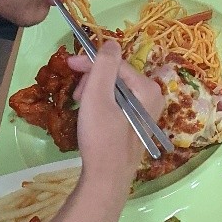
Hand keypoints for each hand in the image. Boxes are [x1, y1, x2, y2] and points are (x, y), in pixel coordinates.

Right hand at [70, 41, 162, 214]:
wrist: (106, 179)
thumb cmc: (101, 137)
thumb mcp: (98, 96)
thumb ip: (105, 65)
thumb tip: (111, 42)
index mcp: (147, 88)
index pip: (116, 63)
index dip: (91, 61)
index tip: (69, 63)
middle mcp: (152, 98)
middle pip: (116, 75)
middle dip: (92, 79)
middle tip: (75, 94)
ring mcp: (146, 113)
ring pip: (115, 89)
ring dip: (94, 92)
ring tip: (80, 105)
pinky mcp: (136, 125)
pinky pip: (118, 104)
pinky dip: (101, 104)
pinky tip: (90, 115)